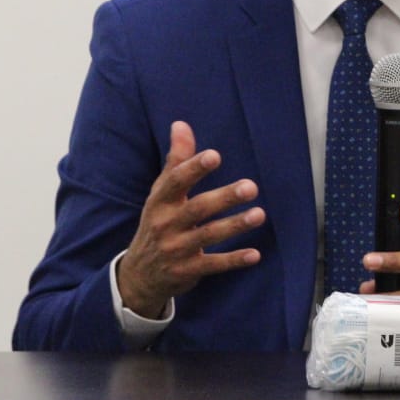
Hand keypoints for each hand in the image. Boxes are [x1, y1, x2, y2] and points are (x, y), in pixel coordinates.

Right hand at [116, 121, 264, 317]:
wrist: (139, 275)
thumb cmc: (158, 222)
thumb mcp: (161, 193)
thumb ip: (176, 160)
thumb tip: (181, 124)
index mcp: (160, 201)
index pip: (176, 181)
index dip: (194, 168)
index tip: (215, 155)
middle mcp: (166, 224)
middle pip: (198, 208)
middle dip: (225, 197)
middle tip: (251, 186)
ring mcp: (176, 250)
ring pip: (208, 236)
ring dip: (235, 225)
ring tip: (259, 215)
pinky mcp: (188, 271)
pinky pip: (213, 265)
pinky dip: (234, 260)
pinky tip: (255, 254)